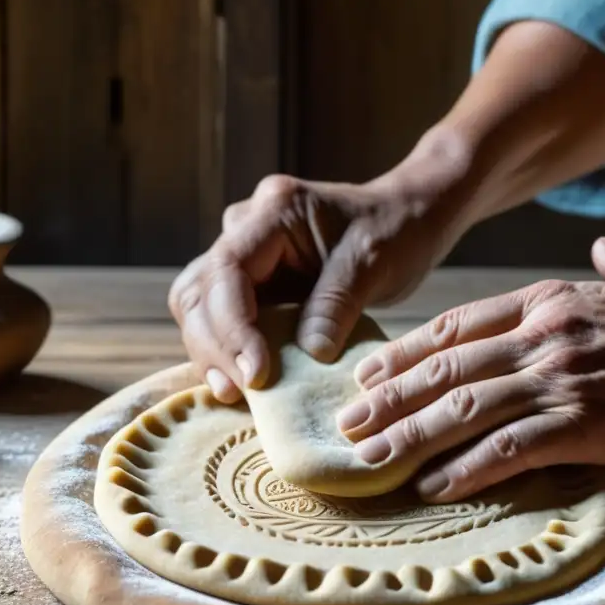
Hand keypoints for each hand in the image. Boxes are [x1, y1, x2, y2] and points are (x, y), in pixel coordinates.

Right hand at [168, 163, 467, 402]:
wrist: (406, 218)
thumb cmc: (395, 230)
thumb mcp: (374, 262)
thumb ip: (338, 303)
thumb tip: (308, 351)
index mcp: (275, 211)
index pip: (227, 268)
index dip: (233, 325)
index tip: (257, 372)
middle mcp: (247, 227)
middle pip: (200, 290)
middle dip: (213, 344)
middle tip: (239, 390)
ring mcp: (245, 255)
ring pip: (199, 306)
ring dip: (210, 351)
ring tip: (234, 393)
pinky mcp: (251, 282)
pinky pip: (220, 318)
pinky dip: (224, 350)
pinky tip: (241, 384)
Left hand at [335, 237, 604, 502]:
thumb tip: (602, 246)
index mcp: (550, 298)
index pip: (456, 324)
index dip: (405, 353)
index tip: (370, 377)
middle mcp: (544, 333)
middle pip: (444, 367)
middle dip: (389, 399)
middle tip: (347, 425)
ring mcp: (562, 378)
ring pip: (463, 408)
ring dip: (409, 438)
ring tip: (369, 460)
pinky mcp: (585, 424)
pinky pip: (506, 450)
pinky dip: (463, 470)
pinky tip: (432, 486)